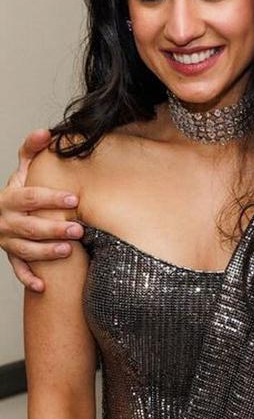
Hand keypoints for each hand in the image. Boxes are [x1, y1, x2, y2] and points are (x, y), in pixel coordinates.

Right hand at [1, 129, 82, 291]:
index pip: (30, 197)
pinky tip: (42, 287)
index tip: (74, 199)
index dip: (51, 198)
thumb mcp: (22, 169)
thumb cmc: (18, 191)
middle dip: (54, 229)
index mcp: (10, 198)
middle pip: (29, 226)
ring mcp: (7, 240)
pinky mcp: (11, 255)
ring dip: (45, 252)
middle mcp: (6, 221)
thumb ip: (32, 150)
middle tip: (80, 229)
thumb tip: (47, 132)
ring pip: (24, 249)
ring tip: (69, 251)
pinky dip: (28, 278)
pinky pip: (17, 269)